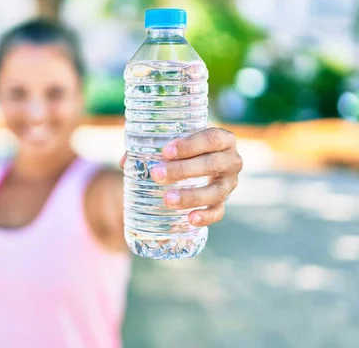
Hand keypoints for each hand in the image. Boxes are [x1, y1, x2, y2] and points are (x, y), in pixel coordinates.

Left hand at [120, 128, 242, 226]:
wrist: (197, 166)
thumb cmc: (183, 150)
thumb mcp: (173, 144)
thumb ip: (151, 148)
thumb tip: (126, 161)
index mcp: (223, 139)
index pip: (211, 138)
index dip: (190, 145)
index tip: (166, 151)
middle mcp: (232, 160)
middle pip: (212, 164)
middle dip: (183, 170)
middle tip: (157, 174)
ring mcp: (230, 183)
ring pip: (216, 191)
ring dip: (192, 196)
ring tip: (167, 199)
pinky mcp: (224, 202)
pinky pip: (219, 212)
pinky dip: (205, 216)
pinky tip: (190, 219)